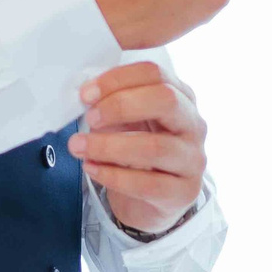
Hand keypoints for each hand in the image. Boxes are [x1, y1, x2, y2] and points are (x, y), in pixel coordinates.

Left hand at [68, 61, 206, 233]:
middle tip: (89, 118)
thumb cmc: (138, 149)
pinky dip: (113, 176)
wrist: (152, 198)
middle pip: (166, 100)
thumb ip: (111, 105)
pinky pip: (148, 184)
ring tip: (79, 146)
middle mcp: (193, 124)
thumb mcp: (128, 120)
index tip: (86, 94)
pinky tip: (91, 168)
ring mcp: (193, 159)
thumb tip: (85, 98)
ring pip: (155, 147)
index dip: (118, 79)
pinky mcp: (184, 191)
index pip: (154, 74)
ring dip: (109, 146)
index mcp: (180, 96)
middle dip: (121, 105)